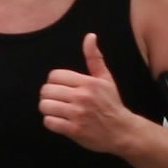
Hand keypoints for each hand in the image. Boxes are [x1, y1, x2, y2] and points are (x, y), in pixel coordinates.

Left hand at [39, 33, 137, 155]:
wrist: (122, 131)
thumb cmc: (112, 104)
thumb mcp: (105, 79)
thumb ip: (95, 58)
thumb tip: (90, 36)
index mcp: (88, 83)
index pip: (54, 75)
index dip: (54, 82)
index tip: (60, 88)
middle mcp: (82, 97)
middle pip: (47, 90)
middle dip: (48, 95)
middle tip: (55, 99)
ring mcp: (77, 114)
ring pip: (45, 106)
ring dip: (47, 108)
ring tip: (56, 110)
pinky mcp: (74, 130)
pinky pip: (49, 122)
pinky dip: (50, 122)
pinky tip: (59, 121)